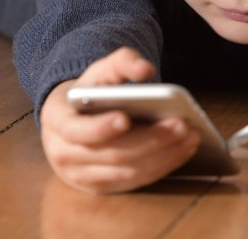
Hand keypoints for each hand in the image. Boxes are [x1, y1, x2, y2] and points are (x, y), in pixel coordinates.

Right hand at [39, 47, 199, 193]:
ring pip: (127, 172)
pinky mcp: (101, 187)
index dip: (100, 128)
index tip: (126, 118)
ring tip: (190, 137)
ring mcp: (82, 175)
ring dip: (163, 156)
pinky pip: (135, 182)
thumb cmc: (90, 90)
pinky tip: (182, 151)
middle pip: (111, 154)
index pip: (76, 130)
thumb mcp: (100, 69)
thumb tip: (146, 69)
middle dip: (149, 140)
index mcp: (57, 120)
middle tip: (181, 125)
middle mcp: (64, 153)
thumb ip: (122, 62)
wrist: (73, 117)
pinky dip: (161, 168)